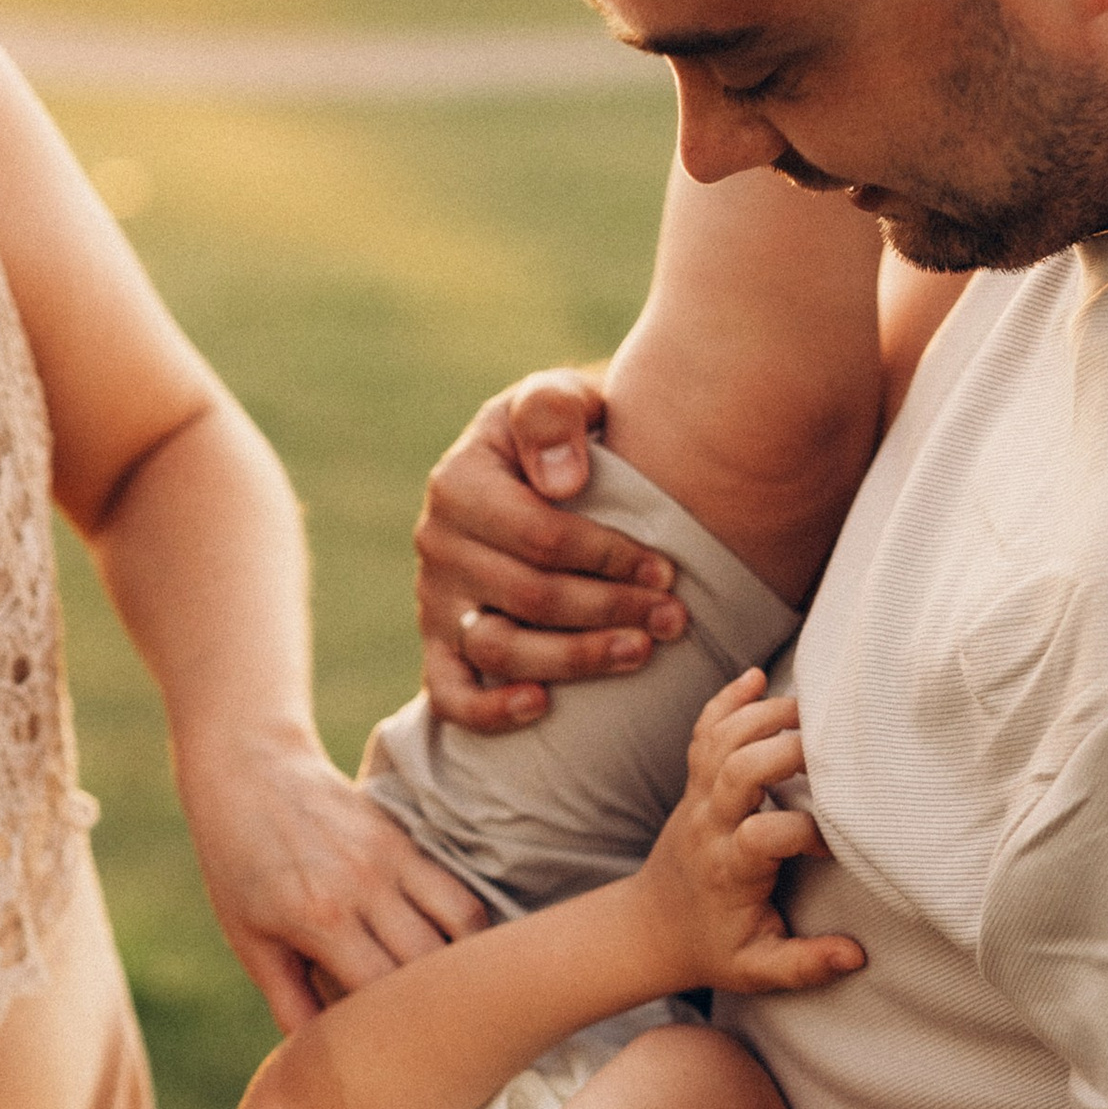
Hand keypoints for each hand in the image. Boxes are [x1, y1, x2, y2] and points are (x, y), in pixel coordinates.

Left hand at [181, 742, 486, 1032]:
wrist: (250, 770)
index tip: (406, 1066)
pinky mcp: (408, 844)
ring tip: (468, 1011)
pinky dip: (474, 935)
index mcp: (319, 919)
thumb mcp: (249, 938)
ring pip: (462, 932)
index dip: (398, 1037)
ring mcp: (392, 862)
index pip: (382, 995)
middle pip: (431, 969)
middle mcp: (364, 889)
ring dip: (469, 975)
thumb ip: (288, 1000)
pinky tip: (471, 965)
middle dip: (442, 1015)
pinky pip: (460, 897)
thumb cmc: (237, 862)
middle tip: (448, 1050)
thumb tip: (320, 1061)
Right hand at [414, 372, 690, 730]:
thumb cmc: (560, 438)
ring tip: (639, 653)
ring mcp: (434, 602)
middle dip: (609, 610)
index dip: (608, 558)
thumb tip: (562, 482)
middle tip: (673, 619)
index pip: (539, 536)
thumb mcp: (557, 398)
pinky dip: (490, 710)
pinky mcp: (439, 647)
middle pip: (528, 596)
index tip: (667, 572)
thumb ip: (553, 413)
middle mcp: (437, 544)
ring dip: (575, 658)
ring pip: (499, 649)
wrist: (538, 472)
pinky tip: (542, 707)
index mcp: (458, 482)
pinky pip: (450, 694)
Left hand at [642, 670, 867, 997]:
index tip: (834, 848)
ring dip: (762, 715)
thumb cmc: (711, 947)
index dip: (805, 833)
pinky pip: (703, 732)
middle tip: (833, 748)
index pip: (764, 834)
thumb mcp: (756, 969)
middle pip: (738, 769)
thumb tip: (857, 955)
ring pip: (720, 740)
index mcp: (728, 870)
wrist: (650, 928)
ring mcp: (697, 798)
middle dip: (785, 750)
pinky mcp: (693, 784)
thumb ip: (804, 964)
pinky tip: (756, 678)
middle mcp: (708, 825)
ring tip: (809, 710)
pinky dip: (727, 701)